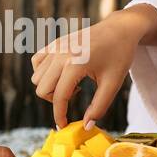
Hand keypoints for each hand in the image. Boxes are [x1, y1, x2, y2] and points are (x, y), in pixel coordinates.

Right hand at [31, 4, 156, 127]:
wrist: (120, 29)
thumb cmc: (119, 55)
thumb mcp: (113, 84)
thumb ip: (99, 107)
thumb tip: (86, 127)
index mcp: (75, 64)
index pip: (59, 97)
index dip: (59, 116)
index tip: (63, 126)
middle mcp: (60, 54)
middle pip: (42, 89)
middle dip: (55, 101)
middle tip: (76, 96)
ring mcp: (55, 46)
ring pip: (37, 77)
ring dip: (50, 87)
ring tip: (72, 84)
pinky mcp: (54, 43)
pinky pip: (37, 63)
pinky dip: (44, 73)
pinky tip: (63, 74)